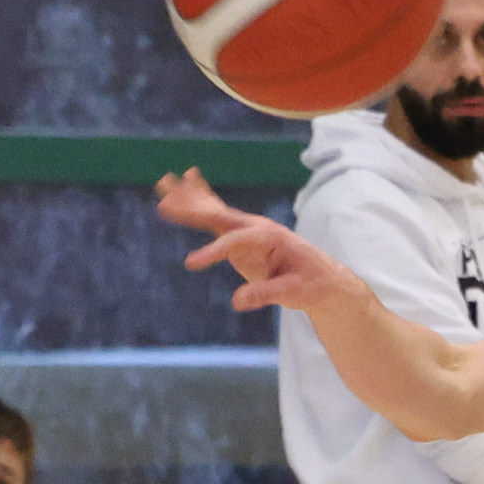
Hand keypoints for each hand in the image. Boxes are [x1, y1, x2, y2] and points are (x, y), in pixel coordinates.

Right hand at [158, 170, 367, 315]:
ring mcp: (246, 230)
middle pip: (219, 214)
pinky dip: (196, 204)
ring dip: (188, 198)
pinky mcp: (239, 238)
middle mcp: (256, 227)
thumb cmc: (310, 284)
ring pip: (213, 210)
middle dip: (193, 208)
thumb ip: (266, 294)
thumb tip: (237, 300)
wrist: (320, 278)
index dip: (214, 251)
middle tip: (166, 202)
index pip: (235, 241)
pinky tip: (182, 187)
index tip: (191, 263)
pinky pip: (213, 218)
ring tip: (163, 182)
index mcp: (270, 236)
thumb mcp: (293, 292)